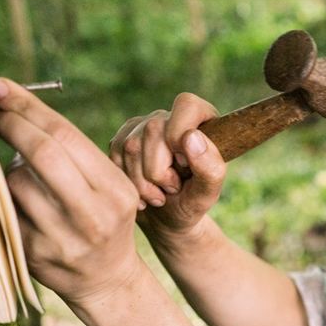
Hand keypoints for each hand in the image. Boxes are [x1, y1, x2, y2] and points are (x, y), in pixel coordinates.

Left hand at [0, 78, 142, 308]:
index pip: (66, 136)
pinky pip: (5, 208)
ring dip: (10, 167)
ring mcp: (62, 239)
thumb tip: (8, 103)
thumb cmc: (101, 220)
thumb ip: (72, 153)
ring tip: (24, 175)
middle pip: (43, 154)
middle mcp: (93, 217)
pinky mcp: (34, 256)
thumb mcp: (107, 187)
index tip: (1, 88)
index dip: (28, 107)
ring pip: (17, 181)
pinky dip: (4, 195)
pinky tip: (17, 201)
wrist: (106, 281)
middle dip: (11, 124)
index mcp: (115, 191)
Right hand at [109, 93, 226, 248]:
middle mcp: (167, 116)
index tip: (185, 166)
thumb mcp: (207, 193)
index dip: (180, 138)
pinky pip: (115, 157)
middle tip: (172, 188)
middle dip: (159, 172)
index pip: (186, 106)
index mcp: (199, 118)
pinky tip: (142, 193)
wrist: (166, 219)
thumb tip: (191, 137)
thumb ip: (210, 167)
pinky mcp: (121, 140)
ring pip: (130, 146)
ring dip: (143, 183)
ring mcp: (140, 126)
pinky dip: (128, 183)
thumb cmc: (192, 203)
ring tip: (158, 195)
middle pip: (153, 130)